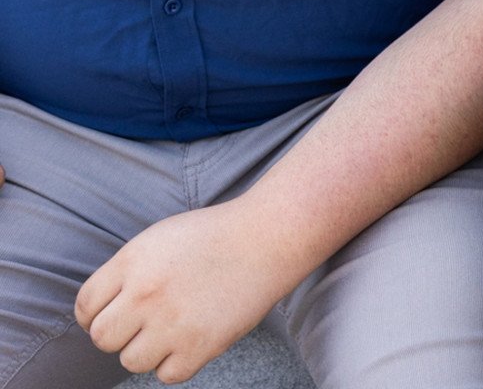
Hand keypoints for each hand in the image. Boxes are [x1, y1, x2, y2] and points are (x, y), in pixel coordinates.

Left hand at [75, 198, 298, 382]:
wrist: (269, 236)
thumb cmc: (215, 235)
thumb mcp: (160, 238)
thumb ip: (127, 272)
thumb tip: (102, 311)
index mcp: (133, 261)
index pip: (86, 307)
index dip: (96, 314)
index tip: (115, 313)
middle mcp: (146, 293)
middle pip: (103, 338)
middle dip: (121, 332)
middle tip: (147, 321)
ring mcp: (171, 322)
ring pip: (131, 360)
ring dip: (149, 348)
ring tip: (174, 326)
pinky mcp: (199, 346)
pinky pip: (166, 374)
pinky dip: (178, 361)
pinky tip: (193, 336)